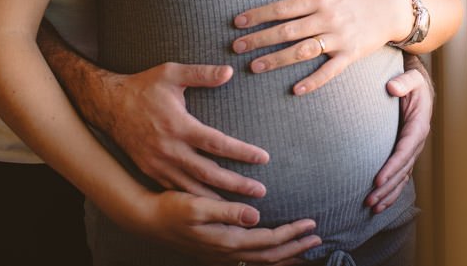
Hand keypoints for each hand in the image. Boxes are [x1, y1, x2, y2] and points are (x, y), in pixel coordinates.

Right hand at [88, 62, 270, 198]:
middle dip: (237, 184)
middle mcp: (170, 149)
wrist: (108, 105)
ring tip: (240, 208)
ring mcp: (158, 163)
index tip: (263, 158)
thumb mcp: (171, 73)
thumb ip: (201, 73)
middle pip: (210, 172)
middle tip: (261, 191)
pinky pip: (175, 189)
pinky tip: (208, 207)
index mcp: (179, 126)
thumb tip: (229, 72)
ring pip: (192, 187)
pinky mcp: (150, 171)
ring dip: (217, 199)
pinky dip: (193, 199)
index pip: (218, 143)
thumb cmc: (143, 86)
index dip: (242, 152)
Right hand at [126, 190, 319, 263]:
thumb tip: (256, 215)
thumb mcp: (198, 206)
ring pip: (261, 261)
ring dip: (286, 255)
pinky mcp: (217, 252)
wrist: (148, 220)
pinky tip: (276, 251)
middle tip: (318, 237)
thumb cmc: (172, 208)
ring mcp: (221, 256)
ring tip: (305, 248)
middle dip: (296, 248)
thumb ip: (227, 211)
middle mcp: (226, 253)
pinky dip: (270, 257)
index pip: (268, 241)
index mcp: (225, 241)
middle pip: (269, 256)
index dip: (292, 234)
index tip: (312, 224)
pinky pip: (252, 259)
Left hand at [232, 0, 408, 94]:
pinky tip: (296, 90)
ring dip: (278, 60)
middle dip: (260, 39)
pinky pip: (330, 70)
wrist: (392, 9)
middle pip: (288, 31)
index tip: (238, 22)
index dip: (259, 14)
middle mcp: (328, 18)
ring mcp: (339, 38)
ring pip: (303, 51)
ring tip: (255, 67)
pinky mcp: (350, 55)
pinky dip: (314, 81)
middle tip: (236, 47)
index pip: (284, 8)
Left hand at [367, 64, 433, 212]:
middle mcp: (417, 141)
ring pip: (402, 177)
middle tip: (369, 200)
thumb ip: (403, 81)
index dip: (392, 167)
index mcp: (419, 126)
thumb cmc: (411, 81)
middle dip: (387, 187)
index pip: (404, 150)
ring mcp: (412, 149)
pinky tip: (380, 204)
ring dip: (388, 194)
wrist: (417, 85)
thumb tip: (392, 87)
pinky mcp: (405, 153)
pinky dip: (391, 191)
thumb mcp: (411, 77)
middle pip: (402, 170)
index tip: (377, 180)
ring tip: (372, 208)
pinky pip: (400, 176)